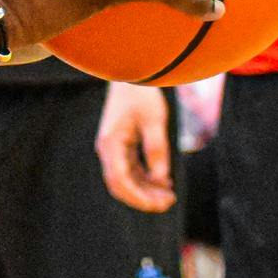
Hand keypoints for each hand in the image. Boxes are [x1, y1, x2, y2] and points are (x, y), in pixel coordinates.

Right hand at [96, 82, 176, 211]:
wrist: (131, 74)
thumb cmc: (142, 93)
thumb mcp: (154, 119)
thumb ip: (157, 149)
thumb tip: (161, 179)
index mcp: (111, 144)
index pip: (120, 181)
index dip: (139, 197)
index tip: (160, 204)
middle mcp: (108, 149)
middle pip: (121, 185)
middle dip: (143, 198)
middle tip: (169, 202)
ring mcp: (114, 148)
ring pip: (127, 179)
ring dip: (146, 189)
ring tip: (169, 195)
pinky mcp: (121, 145)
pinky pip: (131, 169)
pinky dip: (145, 178)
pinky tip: (163, 182)